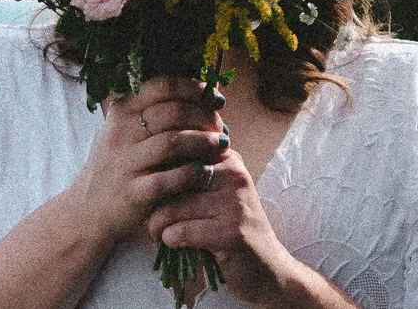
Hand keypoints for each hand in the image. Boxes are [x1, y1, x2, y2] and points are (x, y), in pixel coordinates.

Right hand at [64, 75, 229, 244]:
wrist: (88, 209)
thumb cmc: (117, 164)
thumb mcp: (123, 129)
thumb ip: (152, 110)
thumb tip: (198, 94)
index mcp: (122, 110)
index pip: (163, 86)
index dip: (196, 88)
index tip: (216, 98)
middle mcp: (121, 132)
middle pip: (173, 112)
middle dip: (205, 116)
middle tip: (222, 126)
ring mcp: (126, 162)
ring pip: (172, 142)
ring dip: (204, 142)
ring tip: (223, 144)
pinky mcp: (133, 192)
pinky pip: (168, 179)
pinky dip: (191, 173)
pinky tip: (206, 171)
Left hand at [145, 148, 308, 308]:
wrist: (268, 268)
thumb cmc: (232, 227)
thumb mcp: (218, 190)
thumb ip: (193, 172)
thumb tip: (149, 157)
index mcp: (228, 158)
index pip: (181, 149)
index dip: (159, 169)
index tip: (149, 186)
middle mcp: (233, 174)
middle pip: (173, 178)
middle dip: (153, 199)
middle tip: (149, 215)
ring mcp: (234, 203)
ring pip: (173, 207)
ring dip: (157, 224)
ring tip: (158, 232)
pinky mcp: (231, 232)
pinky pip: (183, 230)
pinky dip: (171, 239)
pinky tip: (173, 242)